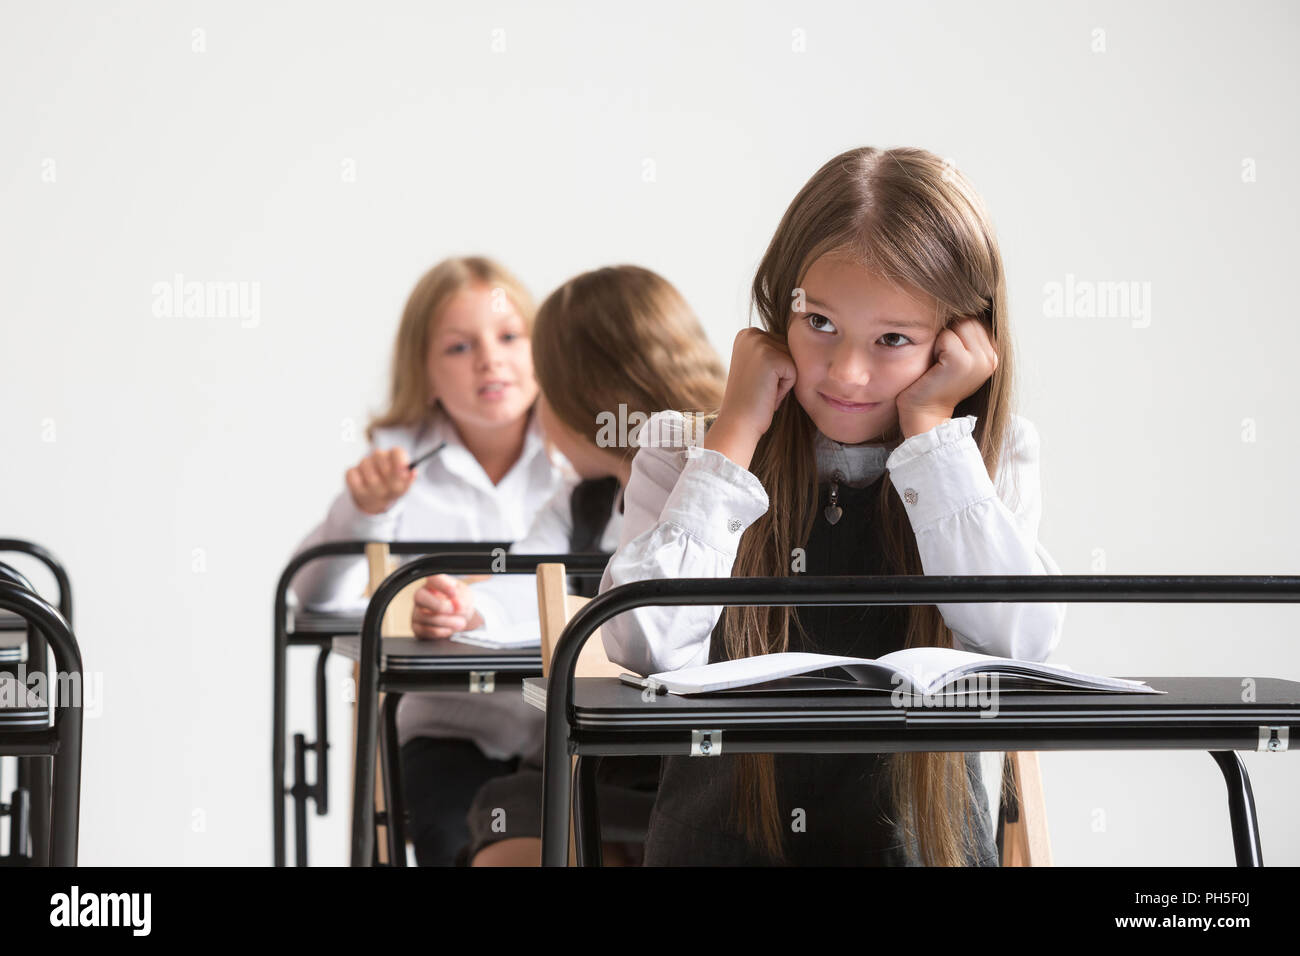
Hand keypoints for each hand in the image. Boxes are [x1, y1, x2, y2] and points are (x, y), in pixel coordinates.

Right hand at [345, 447, 415, 515]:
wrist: (377, 499)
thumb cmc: (392, 489)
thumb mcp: (403, 486)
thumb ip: (408, 478)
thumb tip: (412, 472)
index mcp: (395, 456)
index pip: (397, 451)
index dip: (399, 460)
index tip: (404, 471)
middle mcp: (379, 456)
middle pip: (380, 456)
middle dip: (386, 475)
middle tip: (391, 487)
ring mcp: (364, 463)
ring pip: (367, 469)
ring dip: (374, 484)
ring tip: (380, 491)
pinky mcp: (351, 472)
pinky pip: (354, 478)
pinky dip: (360, 487)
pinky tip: (365, 490)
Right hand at [411, 574, 482, 638]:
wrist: (459, 618)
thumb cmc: (459, 602)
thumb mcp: (466, 596)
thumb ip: (462, 598)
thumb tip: (457, 606)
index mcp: (434, 583)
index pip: (432, 577)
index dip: (442, 585)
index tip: (454, 593)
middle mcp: (422, 595)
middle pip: (419, 596)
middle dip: (440, 606)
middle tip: (455, 610)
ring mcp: (417, 611)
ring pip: (424, 616)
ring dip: (446, 621)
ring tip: (461, 622)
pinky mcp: (417, 627)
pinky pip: (424, 630)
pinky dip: (440, 632)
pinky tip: (450, 629)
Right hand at [704, 328, 797, 468]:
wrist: (738, 422)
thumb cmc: (751, 399)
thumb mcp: (757, 366)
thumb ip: (771, 350)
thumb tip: (799, 341)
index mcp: (746, 333)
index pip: (782, 344)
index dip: (775, 369)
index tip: (756, 381)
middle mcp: (751, 334)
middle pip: (790, 349)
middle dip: (781, 373)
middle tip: (760, 388)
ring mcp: (760, 344)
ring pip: (794, 360)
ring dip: (784, 380)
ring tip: (764, 391)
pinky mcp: (771, 358)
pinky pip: (795, 371)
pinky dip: (786, 388)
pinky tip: (768, 394)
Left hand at [896, 316, 997, 433]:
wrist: (925, 412)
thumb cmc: (934, 382)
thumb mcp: (956, 356)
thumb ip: (967, 334)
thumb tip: (963, 302)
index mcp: (993, 354)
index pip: (977, 319)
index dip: (956, 330)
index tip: (948, 354)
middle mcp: (992, 357)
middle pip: (969, 318)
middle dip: (949, 332)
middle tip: (941, 359)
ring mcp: (980, 360)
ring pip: (958, 325)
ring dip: (942, 339)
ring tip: (940, 362)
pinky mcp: (963, 363)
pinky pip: (946, 336)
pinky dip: (936, 347)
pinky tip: (936, 367)